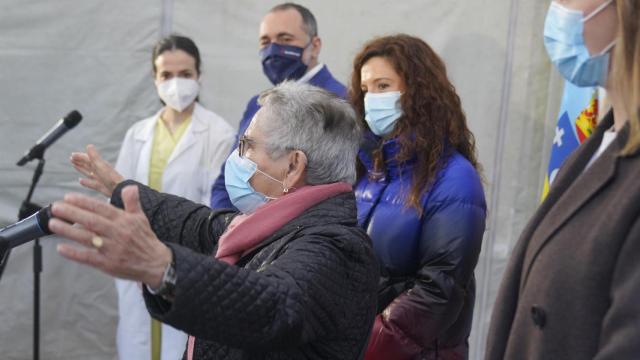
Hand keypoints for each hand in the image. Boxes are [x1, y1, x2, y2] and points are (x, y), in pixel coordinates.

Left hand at [49, 185, 171, 287]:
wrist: (156, 263)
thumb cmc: (145, 240)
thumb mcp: (141, 218)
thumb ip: (132, 202)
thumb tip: (129, 187)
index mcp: (124, 221)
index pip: (101, 208)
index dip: (84, 202)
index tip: (68, 197)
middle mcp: (117, 233)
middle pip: (91, 221)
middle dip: (72, 213)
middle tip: (56, 207)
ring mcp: (111, 249)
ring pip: (86, 238)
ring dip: (68, 230)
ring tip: (53, 223)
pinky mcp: (107, 263)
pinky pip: (88, 257)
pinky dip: (74, 253)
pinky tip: (61, 248)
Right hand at [71, 144, 123, 196]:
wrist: (118, 189)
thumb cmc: (109, 176)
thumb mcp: (100, 165)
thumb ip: (94, 156)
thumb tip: (89, 145)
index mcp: (99, 164)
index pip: (88, 158)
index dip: (80, 156)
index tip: (72, 155)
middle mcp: (99, 171)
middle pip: (87, 165)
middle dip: (80, 161)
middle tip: (71, 158)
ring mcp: (99, 179)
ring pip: (88, 173)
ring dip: (81, 169)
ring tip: (74, 165)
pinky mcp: (99, 187)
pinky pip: (90, 183)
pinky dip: (85, 182)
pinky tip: (80, 181)